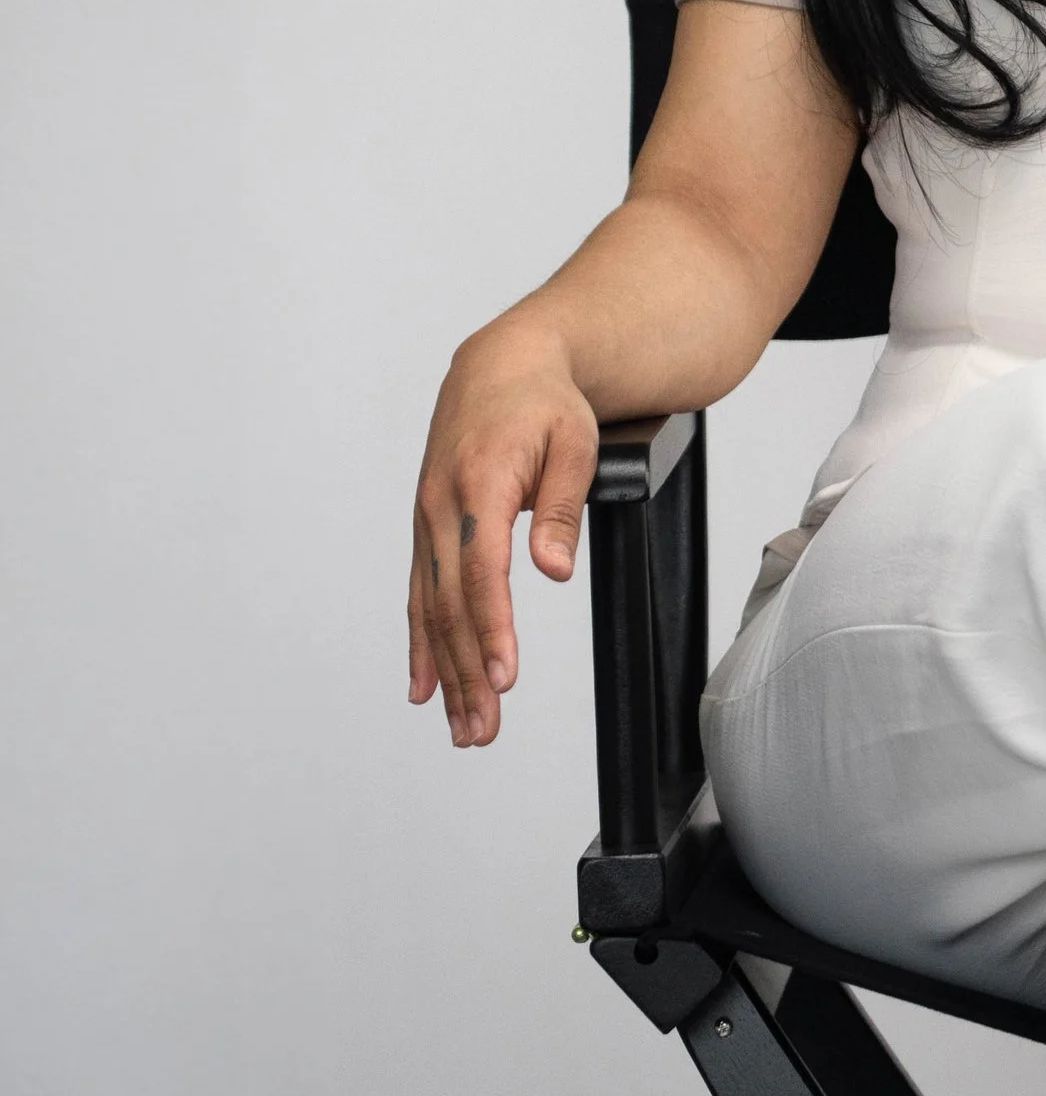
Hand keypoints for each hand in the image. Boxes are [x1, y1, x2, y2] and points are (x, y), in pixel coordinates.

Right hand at [407, 325, 599, 747]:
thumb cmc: (544, 403)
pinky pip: (421, 593)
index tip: (504, 677)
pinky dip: (421, 642)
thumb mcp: (574, 444)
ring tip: (462, 727)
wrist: (501, 365)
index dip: (491, 630)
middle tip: (482, 730)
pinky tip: (425, 687)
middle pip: (450, 605)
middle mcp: (440, 506)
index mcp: (476, 484)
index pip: (481, 574)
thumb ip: (559, 508)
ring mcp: (427, 519)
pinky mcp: (427, 527)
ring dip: (445, 672)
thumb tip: (553, 569)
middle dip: (466, 673)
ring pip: (430, 608)